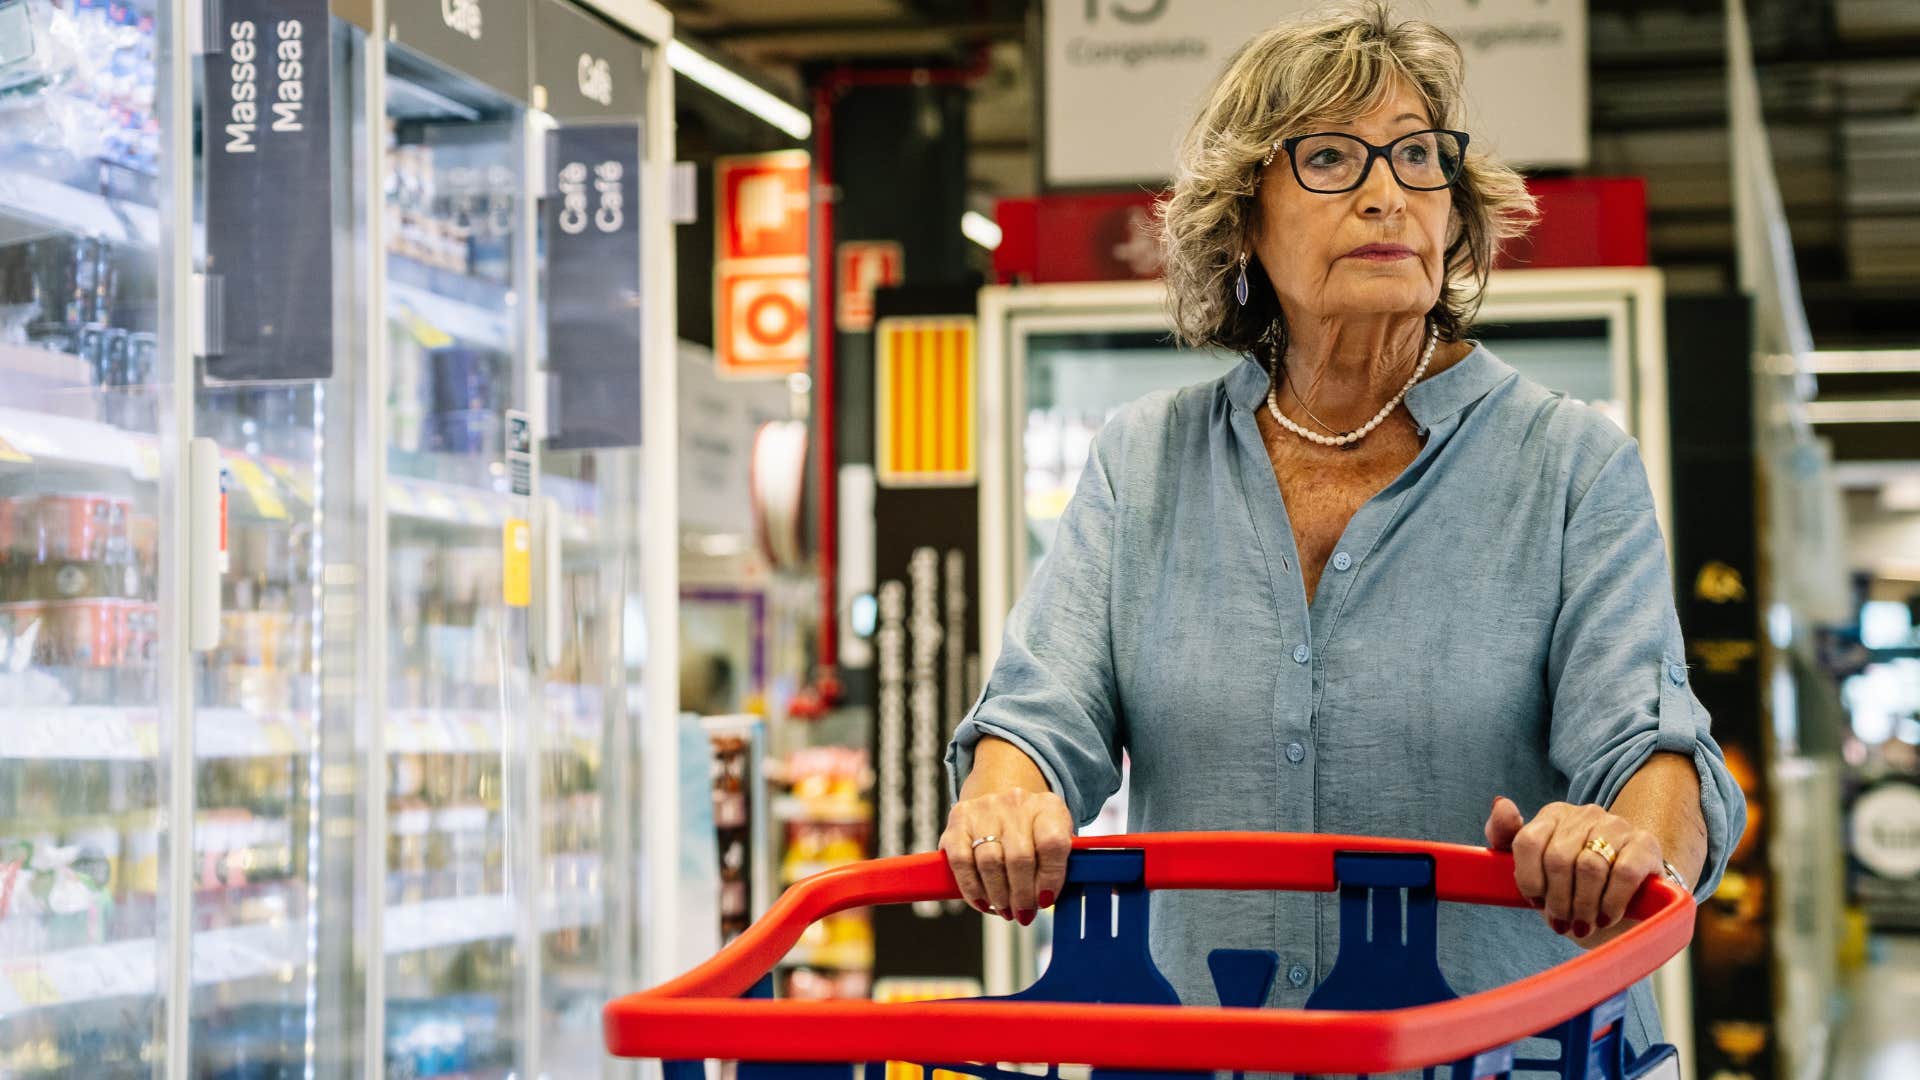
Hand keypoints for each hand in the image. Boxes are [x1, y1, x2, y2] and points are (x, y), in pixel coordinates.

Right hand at [941, 786, 1072, 925]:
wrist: (1002, 798)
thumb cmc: (1031, 829)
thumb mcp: (1055, 839)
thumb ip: (1056, 865)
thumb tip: (1046, 900)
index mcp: (1048, 807)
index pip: (1052, 843)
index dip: (1050, 878)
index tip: (1045, 900)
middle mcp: (1016, 803)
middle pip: (1019, 857)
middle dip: (1021, 895)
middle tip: (1023, 913)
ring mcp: (985, 808)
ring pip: (989, 862)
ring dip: (998, 895)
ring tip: (1005, 909)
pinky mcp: (959, 818)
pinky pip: (961, 861)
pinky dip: (971, 888)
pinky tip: (982, 900)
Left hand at [1485, 796, 1663, 943]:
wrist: (1625, 901)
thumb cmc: (1571, 885)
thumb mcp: (1533, 867)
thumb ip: (1505, 836)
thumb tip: (1502, 804)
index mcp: (1553, 815)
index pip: (1528, 841)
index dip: (1528, 878)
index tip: (1535, 901)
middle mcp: (1585, 814)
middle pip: (1558, 859)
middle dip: (1557, 899)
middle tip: (1562, 921)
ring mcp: (1617, 826)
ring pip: (1589, 867)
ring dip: (1583, 905)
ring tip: (1583, 923)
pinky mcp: (1646, 844)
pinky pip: (1624, 873)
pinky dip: (1611, 902)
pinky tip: (1607, 916)